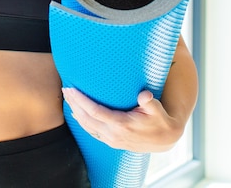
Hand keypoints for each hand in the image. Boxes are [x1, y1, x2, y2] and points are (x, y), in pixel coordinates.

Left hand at [62, 88, 183, 152]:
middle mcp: (113, 134)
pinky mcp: (112, 142)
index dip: (81, 100)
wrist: (165, 140)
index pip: (95, 111)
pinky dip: (82, 123)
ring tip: (67, 98)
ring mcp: (111, 140)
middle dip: (74, 103)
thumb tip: (144, 95)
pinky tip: (76, 115)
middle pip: (86, 119)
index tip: (72, 89)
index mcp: (122, 125)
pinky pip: (92, 132)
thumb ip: (150, 102)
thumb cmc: (160, 120)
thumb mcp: (157, 109)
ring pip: (87, 127)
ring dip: (75, 112)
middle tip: (65, 89)